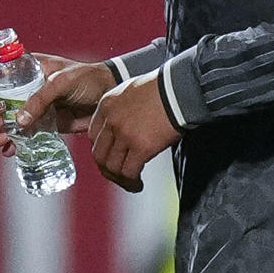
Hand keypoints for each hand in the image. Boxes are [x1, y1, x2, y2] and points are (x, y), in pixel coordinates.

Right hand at [0, 55, 111, 152]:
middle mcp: (26, 86)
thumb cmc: (89, 80)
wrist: (109, 97)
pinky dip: (13, 143)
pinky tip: (9, 150)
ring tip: (2, 140)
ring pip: (6, 119)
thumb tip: (19, 121)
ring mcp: (33, 107)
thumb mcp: (63, 82)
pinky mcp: (41, 125)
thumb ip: (41, 99)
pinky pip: (21, 135)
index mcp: (29, 68)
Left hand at [86, 71, 178, 191]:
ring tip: (131, 183)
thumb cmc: (164, 88)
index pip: (92, 135)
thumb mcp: (132, 91)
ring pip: (112, 167)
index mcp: (107, 105)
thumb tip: (126, 125)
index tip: (111, 157)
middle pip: (99, 154)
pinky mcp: (141, 147)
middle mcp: (111, 120)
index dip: (101, 150)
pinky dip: (131, 182)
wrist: (181, 89)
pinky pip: (129, 172)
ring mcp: (124, 134)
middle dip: (107, 170)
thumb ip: (122, 107)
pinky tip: (138, 184)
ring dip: (120, 179)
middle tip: (118, 176)